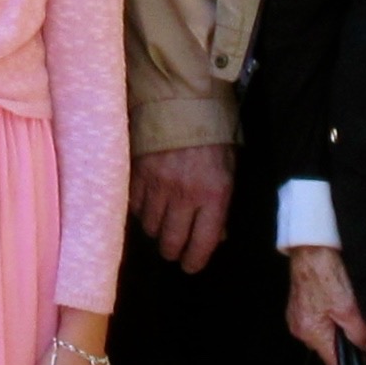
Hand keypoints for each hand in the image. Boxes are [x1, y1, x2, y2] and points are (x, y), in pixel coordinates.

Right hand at [130, 145, 233, 271]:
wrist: (182, 99)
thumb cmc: (214, 135)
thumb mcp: (230, 168)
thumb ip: (222, 204)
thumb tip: (216, 236)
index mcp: (214, 194)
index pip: (201, 244)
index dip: (195, 261)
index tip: (191, 264)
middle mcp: (184, 195)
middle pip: (170, 242)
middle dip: (173, 250)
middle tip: (175, 248)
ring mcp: (157, 186)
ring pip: (151, 228)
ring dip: (157, 230)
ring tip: (163, 222)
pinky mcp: (137, 175)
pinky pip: (136, 208)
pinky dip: (142, 211)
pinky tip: (150, 204)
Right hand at [286, 246, 365, 364]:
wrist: (312, 247)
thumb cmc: (325, 272)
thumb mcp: (349, 307)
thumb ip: (360, 334)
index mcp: (310, 332)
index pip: (334, 362)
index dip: (352, 357)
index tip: (364, 347)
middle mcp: (299, 328)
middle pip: (328, 347)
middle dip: (343, 337)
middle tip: (354, 317)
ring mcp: (296, 316)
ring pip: (323, 332)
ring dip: (335, 324)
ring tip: (342, 303)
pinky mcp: (298, 305)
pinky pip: (316, 318)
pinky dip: (326, 312)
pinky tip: (332, 297)